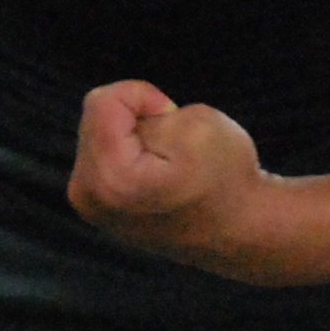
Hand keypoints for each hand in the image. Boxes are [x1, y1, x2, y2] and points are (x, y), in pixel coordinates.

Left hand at [69, 81, 278, 277]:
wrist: (240, 232)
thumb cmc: (225, 177)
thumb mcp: (195, 122)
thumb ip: (142, 111)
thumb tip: (115, 125)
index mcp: (110, 178)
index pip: (104, 101)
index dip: (146, 98)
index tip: (174, 124)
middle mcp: (89, 196)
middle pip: (97, 117)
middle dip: (137, 118)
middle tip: (174, 149)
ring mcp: (89, 206)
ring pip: (99, 133)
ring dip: (134, 136)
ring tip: (166, 164)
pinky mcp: (95, 208)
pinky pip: (102, 155)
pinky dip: (128, 153)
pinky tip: (155, 175)